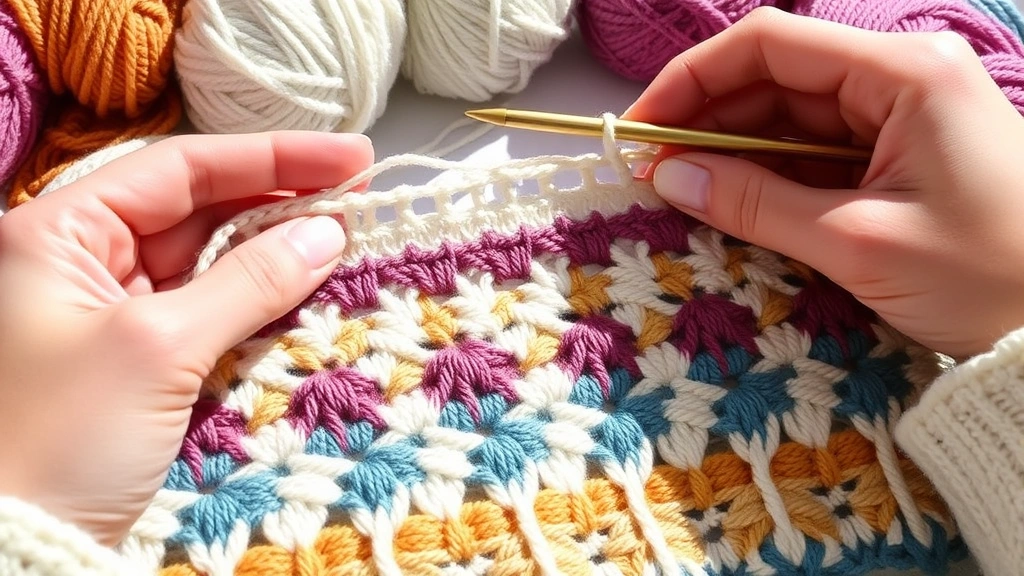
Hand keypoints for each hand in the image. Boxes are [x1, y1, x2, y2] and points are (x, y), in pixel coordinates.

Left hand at [0, 132, 373, 544]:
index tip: (349, 157)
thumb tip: (326, 234)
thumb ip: (248, 282)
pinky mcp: (135, 362)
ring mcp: (108, 314)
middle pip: (196, 210)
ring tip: (345, 241)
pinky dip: (255, 303)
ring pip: (206, 263)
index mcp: (58, 234)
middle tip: (360, 195)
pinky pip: (205, 313)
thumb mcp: (160, 349)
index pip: (180, 169)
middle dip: (277, 202)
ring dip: (273, 254)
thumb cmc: (59, 440)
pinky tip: (304, 292)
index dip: (271, 157)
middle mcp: (80, 264)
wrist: (17, 552)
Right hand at [627, 7, 1023, 358]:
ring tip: (678, 194)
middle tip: (649, 174)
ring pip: (789, 120)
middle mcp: (900, 82)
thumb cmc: (987, 279)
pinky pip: (814, 157)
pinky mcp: (898, 161)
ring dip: (731, 154)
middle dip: (705, 123)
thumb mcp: (858, 242)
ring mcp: (901, 121)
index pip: (769, 45)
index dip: (692, 80)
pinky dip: (768, 179)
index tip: (641, 129)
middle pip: (774, 80)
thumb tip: (669, 178)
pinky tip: (729, 205)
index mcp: (903, 75)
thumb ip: (756, 204)